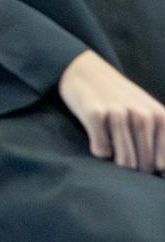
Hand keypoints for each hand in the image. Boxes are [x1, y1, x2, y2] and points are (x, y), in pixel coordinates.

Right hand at [59, 50, 164, 172]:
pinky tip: (97, 135)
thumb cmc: (120, 99)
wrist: (84, 69)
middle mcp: (142, 114)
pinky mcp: (94, 113)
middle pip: (146, 166)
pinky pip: (101, 151)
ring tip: (112, 146)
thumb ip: (161, 139)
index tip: (146, 166)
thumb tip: (161, 172)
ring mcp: (118, 113)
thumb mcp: (149, 112)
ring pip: (125, 162)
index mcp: (160, 117)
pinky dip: (99, 150)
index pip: (164, 163)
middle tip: (124, 156)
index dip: (155, 170)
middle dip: (135, 169)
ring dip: (117, 162)